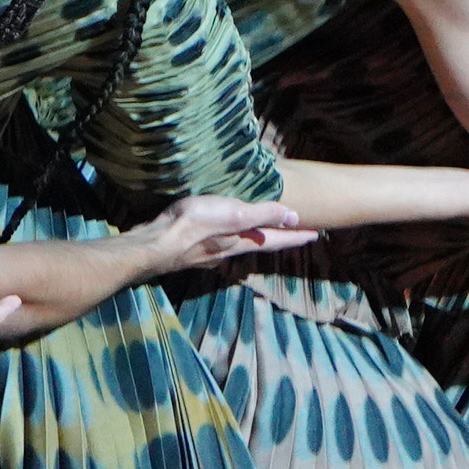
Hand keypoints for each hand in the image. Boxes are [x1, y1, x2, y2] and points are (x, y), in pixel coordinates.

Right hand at [124, 191, 320, 279]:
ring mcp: (209, 254)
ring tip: (261, 232)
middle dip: (277, 240)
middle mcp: (228, 252)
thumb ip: (262, 214)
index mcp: (242, 242)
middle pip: (259, 245)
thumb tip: (295, 217)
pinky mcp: (191, 250)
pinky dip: (229, 238)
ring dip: (253, 240)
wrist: (153, 245)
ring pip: (239, 246)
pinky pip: (219, 244)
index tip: (315, 235)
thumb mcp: (234, 214)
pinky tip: (221, 235)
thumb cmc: (194, 226)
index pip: (277, 240)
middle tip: (292, 234)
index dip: (296, 237)